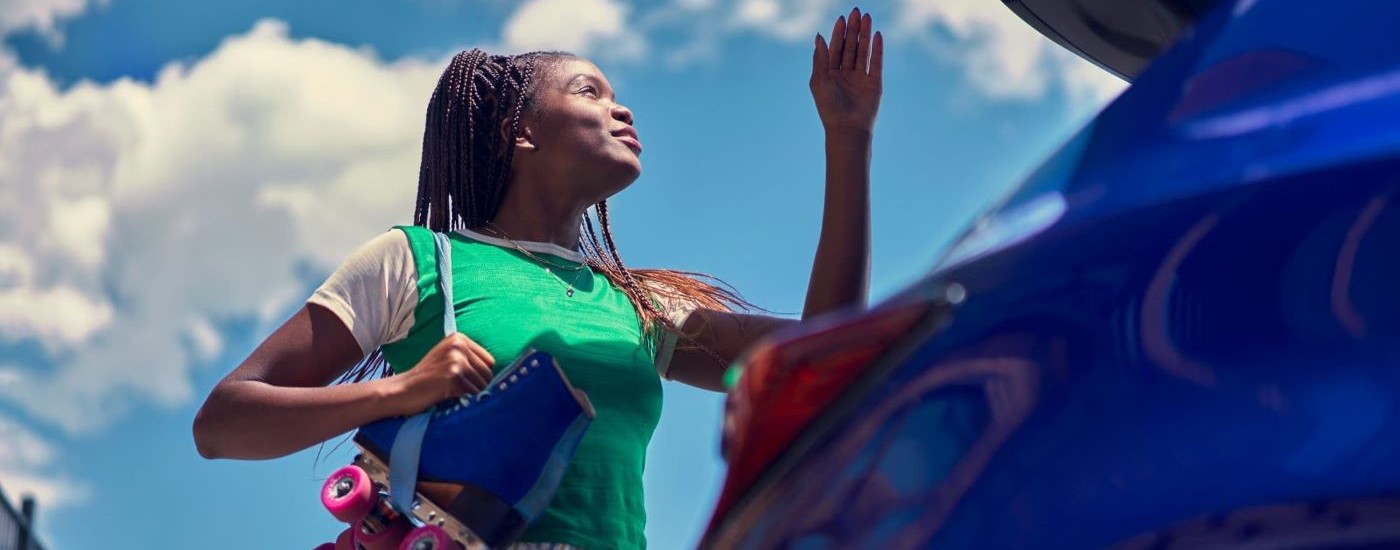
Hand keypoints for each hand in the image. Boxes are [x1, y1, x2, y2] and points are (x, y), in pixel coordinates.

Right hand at [389, 332, 495, 415]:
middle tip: (456, 390)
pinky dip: (465, 399)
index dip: (480, 376)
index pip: (489, 362)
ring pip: (482, 384)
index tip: (465, 382)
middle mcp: (459, 345)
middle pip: (488, 373)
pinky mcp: (454, 374)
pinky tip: (448, 396)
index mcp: (459, 338)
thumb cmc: (427, 379)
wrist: (401, 390)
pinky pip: (473, 392)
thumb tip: (505, 372)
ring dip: (471, 394)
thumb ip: (469, 359)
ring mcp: (456, 359)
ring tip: (451, 392)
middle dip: (477, 386)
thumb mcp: (447, 359)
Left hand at [811, 7, 883, 134]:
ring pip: (863, 52)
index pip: (835, 49)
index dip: (838, 33)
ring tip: (867, 17)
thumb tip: (819, 35)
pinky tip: (878, 35)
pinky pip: (876, 63)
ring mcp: (860, 79)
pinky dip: (877, 49)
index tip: (841, 18)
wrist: (847, 128)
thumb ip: (820, 57)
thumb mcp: (819, 80)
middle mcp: (845, 75)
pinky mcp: (874, 84)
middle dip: (852, 30)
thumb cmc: (829, 107)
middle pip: (850, 47)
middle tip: (856, 12)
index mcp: (830, 74)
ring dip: (865, 35)